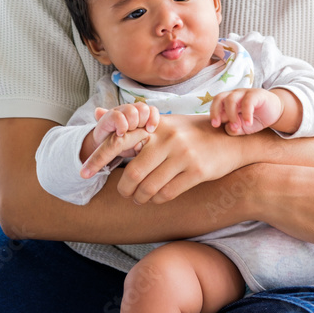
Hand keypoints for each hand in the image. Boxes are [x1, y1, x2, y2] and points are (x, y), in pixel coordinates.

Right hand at [79, 102, 159, 163]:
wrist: (104, 149)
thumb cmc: (126, 147)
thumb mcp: (141, 145)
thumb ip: (150, 140)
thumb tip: (158, 136)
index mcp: (141, 115)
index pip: (152, 110)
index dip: (154, 118)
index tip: (151, 130)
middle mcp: (130, 110)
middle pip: (144, 108)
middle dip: (142, 121)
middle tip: (137, 133)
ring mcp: (119, 112)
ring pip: (132, 111)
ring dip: (132, 123)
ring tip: (128, 133)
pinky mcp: (107, 117)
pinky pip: (118, 116)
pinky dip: (121, 126)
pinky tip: (120, 134)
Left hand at [80, 114, 248, 203]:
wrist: (230, 141)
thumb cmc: (191, 133)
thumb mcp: (164, 123)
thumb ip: (131, 121)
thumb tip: (97, 113)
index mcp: (156, 125)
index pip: (119, 140)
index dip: (98, 158)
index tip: (83, 173)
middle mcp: (168, 138)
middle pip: (133, 173)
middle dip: (124, 189)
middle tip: (125, 194)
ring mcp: (183, 155)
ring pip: (149, 187)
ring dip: (140, 198)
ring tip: (140, 198)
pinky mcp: (197, 172)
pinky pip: (167, 193)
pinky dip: (157, 199)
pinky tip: (157, 197)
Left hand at [209, 88, 281, 134]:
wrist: (275, 112)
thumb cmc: (256, 119)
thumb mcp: (243, 128)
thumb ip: (234, 129)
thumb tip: (227, 128)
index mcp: (228, 102)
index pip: (216, 103)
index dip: (213, 113)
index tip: (215, 125)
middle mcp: (234, 95)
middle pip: (219, 98)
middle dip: (216, 111)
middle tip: (219, 124)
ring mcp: (245, 93)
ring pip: (231, 99)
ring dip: (231, 114)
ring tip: (237, 126)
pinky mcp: (257, 94)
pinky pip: (248, 102)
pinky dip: (246, 113)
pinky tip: (248, 123)